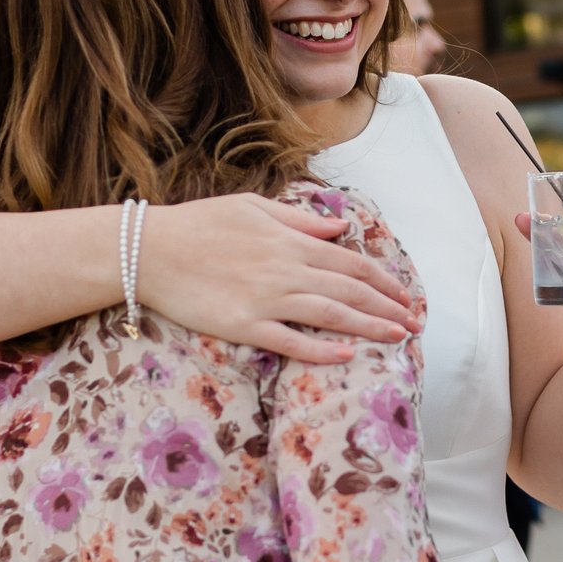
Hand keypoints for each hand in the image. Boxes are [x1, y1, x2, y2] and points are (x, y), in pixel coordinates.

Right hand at [136, 195, 420, 364]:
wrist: (148, 249)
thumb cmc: (197, 224)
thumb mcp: (251, 207)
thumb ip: (299, 220)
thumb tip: (339, 229)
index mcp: (289, 241)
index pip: (349, 262)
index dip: (383, 280)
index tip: (405, 295)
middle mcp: (285, 269)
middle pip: (349, 290)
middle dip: (388, 307)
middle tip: (414, 323)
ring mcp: (265, 299)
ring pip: (330, 314)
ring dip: (369, 327)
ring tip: (398, 338)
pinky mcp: (243, 325)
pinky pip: (290, 340)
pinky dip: (320, 347)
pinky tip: (346, 354)